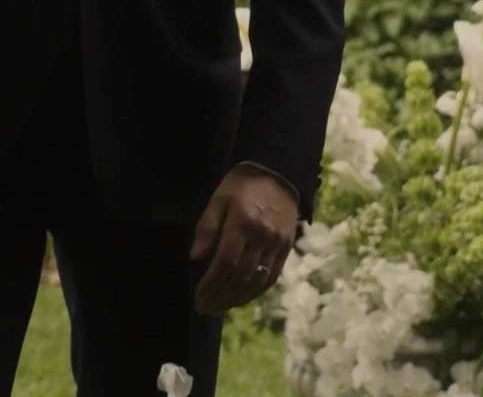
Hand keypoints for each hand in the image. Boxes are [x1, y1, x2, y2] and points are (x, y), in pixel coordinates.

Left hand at [189, 167, 297, 314]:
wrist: (278, 173)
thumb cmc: (241, 186)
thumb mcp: (218, 199)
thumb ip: (207, 227)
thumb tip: (196, 257)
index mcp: (242, 224)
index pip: (225, 262)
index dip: (211, 284)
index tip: (199, 298)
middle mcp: (262, 237)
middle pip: (241, 276)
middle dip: (221, 296)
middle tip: (205, 308)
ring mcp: (277, 244)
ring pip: (257, 281)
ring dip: (237, 298)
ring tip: (220, 307)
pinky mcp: (286, 248)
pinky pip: (272, 277)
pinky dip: (256, 292)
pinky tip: (242, 297)